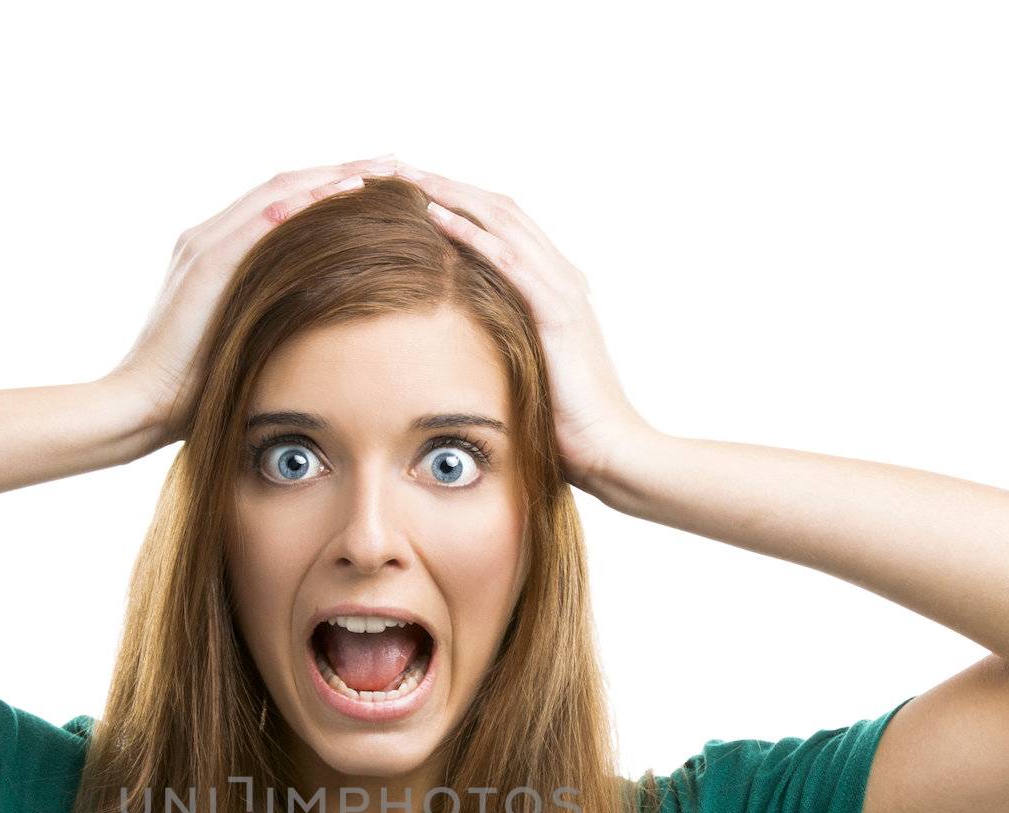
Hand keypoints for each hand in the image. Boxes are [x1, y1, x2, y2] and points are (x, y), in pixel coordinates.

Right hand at [109, 155, 400, 452]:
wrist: (142, 405)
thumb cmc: (192, 393)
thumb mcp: (241, 347)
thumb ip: (268, 325)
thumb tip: (315, 337)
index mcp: (216, 255)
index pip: (280, 206)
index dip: (328, 191)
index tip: (378, 188)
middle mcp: (208, 238)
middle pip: (285, 187)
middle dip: (341, 172)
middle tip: (395, 164)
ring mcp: (205, 246)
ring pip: (279, 193)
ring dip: (334, 177)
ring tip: (383, 170)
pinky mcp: (207, 265)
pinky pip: (264, 221)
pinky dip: (307, 203)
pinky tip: (346, 194)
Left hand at [392, 160, 650, 495]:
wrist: (611, 451)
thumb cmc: (566, 427)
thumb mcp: (525, 374)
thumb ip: (501, 350)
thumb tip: (457, 353)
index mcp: (553, 287)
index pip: (500, 225)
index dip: (456, 199)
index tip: (409, 187)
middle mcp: (561, 276)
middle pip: (498, 208)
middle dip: (446, 182)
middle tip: (397, 164)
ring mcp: (562, 291)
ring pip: (502, 222)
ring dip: (451, 194)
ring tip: (407, 176)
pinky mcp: (559, 315)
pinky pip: (510, 261)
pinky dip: (472, 235)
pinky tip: (437, 218)